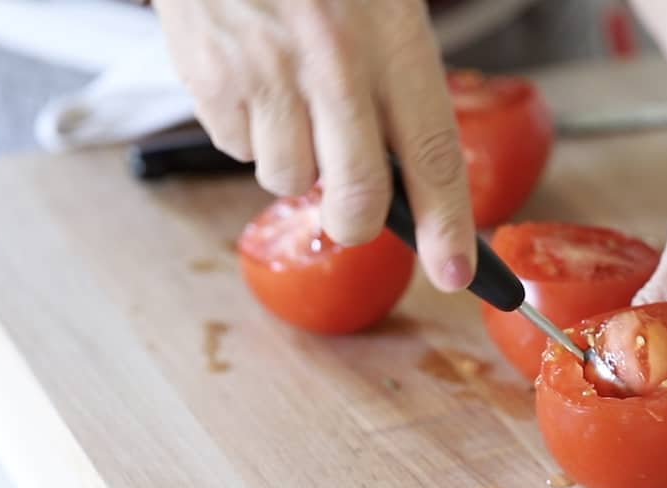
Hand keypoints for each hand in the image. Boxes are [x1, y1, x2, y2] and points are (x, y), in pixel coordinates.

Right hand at [156, 0, 475, 289]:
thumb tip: (415, 166)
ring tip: (296, 104)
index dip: (449, 227)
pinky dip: (250, 135)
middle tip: (359, 208)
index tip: (459, 273)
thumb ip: (403, 74)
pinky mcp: (207, 76)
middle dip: (360, 222)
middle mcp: (330, 62)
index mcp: (389, 35)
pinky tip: (256, 84)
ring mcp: (264, 73)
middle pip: (357, 197)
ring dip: (298, 166)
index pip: (431, 156)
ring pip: (288, 179)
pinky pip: (234, 147)